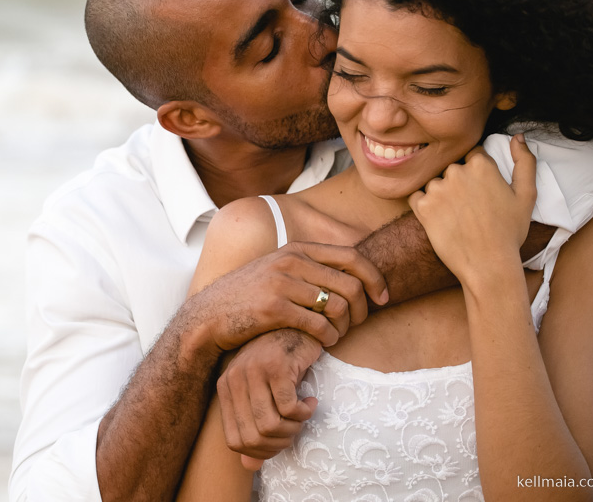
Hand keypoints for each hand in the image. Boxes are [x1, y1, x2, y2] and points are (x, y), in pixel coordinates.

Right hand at [185, 241, 387, 355]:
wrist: (209, 316)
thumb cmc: (249, 297)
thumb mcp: (278, 271)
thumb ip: (309, 267)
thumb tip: (353, 273)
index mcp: (296, 248)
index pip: (352, 256)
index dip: (374, 278)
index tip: (383, 299)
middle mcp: (291, 261)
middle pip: (350, 284)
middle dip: (362, 310)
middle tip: (358, 326)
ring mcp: (281, 283)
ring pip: (337, 306)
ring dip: (345, 327)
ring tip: (337, 336)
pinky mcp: (274, 308)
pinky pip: (319, 325)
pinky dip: (328, 338)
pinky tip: (324, 344)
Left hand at [216, 329, 322, 469]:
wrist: (296, 326)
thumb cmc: (281, 363)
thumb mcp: (263, 395)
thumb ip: (253, 428)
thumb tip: (249, 467)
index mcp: (225, 389)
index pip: (235, 442)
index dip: (261, 452)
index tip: (281, 441)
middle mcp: (234, 380)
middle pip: (254, 438)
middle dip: (280, 442)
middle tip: (296, 428)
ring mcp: (253, 371)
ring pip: (271, 425)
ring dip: (293, 428)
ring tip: (302, 414)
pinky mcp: (276, 366)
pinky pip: (289, 407)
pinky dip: (304, 412)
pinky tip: (310, 401)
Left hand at [408, 134, 536, 284]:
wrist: (488, 264)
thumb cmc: (510, 231)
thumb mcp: (527, 194)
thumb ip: (524, 161)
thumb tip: (518, 136)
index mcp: (481, 164)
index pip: (472, 155)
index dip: (477, 173)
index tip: (481, 191)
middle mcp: (456, 171)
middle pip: (452, 168)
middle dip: (458, 183)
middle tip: (470, 208)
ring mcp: (437, 188)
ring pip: (434, 183)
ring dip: (441, 195)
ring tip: (457, 216)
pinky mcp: (422, 206)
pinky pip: (417, 197)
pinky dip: (424, 206)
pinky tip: (439, 219)